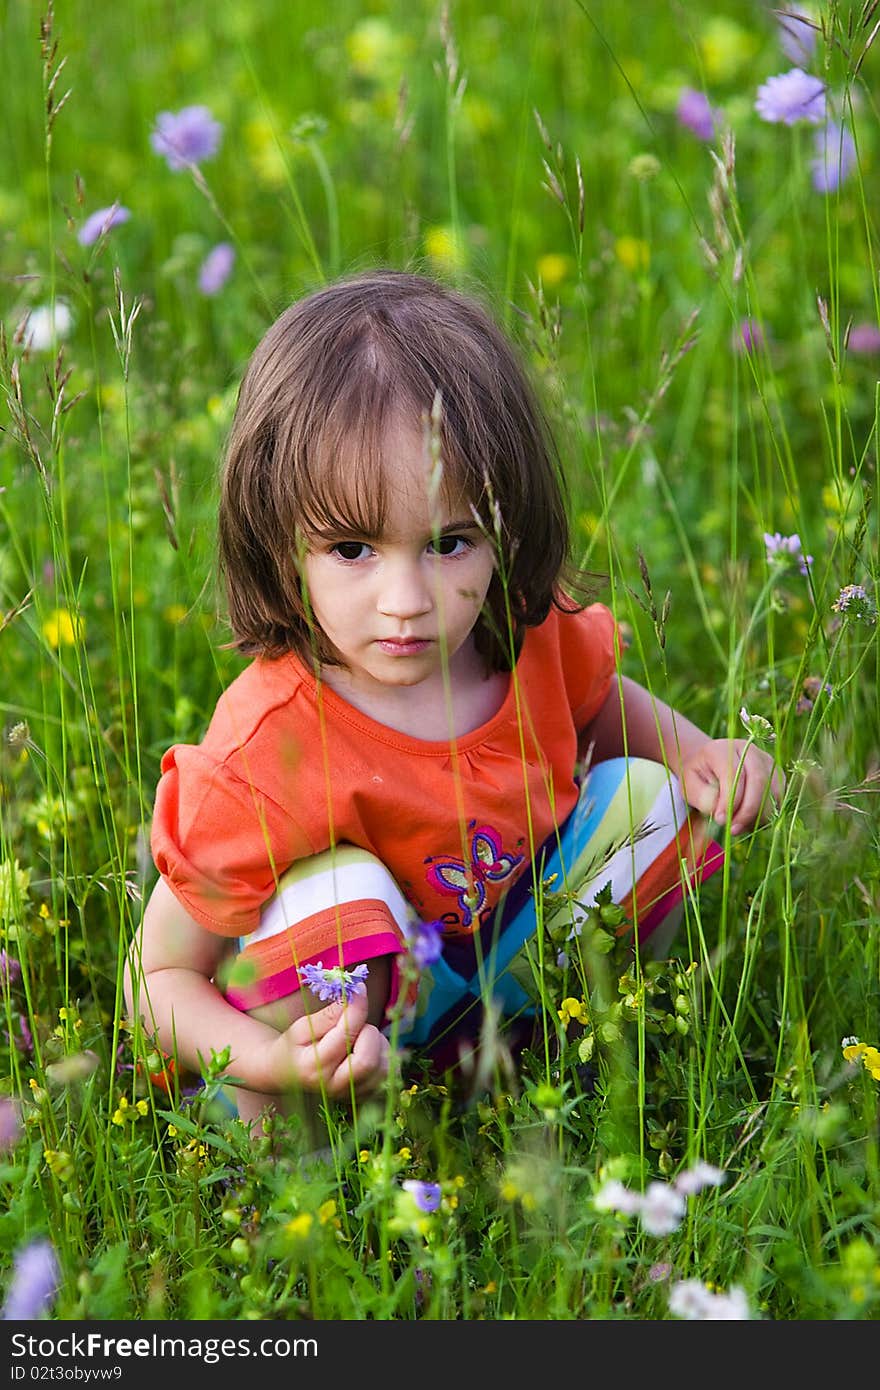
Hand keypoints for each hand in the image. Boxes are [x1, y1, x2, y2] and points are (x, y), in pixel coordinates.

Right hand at [268, 990, 389, 1099]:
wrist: (288, 1075)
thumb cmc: (295, 1047)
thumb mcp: (303, 1027)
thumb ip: (329, 1015)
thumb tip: (356, 993)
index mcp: (313, 1068)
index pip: (345, 1036)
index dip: (357, 1008)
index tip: (360, 989)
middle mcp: (334, 1087)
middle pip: (368, 1060)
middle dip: (368, 1033)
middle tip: (356, 1025)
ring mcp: (352, 1096)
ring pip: (383, 1068)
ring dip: (378, 1045)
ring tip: (360, 1039)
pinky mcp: (366, 1097)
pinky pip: (390, 1076)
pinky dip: (386, 1058)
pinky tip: (370, 1051)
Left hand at [678, 738, 783, 835]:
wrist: (709, 767)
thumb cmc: (698, 777)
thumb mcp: (689, 786)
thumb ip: (702, 797)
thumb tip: (723, 812)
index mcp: (723, 749)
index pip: (733, 774)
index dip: (729, 800)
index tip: (720, 820)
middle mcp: (749, 750)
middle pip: (759, 780)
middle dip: (748, 810)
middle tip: (733, 829)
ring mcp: (766, 761)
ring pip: (773, 790)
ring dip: (759, 814)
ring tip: (739, 826)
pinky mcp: (776, 774)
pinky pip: (779, 798)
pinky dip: (767, 814)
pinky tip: (749, 821)